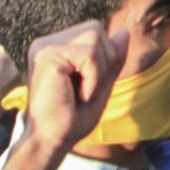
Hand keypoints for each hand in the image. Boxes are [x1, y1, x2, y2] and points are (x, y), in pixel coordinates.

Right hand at [13, 20, 124, 160]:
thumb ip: (112, 60)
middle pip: (95, 29)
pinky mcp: (47, 55)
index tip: (88, 88)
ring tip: (82, 93)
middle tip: (87, 90)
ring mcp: (44, 47)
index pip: (94, 33)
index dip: (105, 58)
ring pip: (95, 38)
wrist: (49, 141)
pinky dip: (93, 78)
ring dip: (98, 71)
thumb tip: (125, 32)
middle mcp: (47, 43)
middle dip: (104, 60)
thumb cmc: (72, 119)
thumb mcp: (101, 85)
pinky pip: (89, 54)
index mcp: (55, 47)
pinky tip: (79, 95)